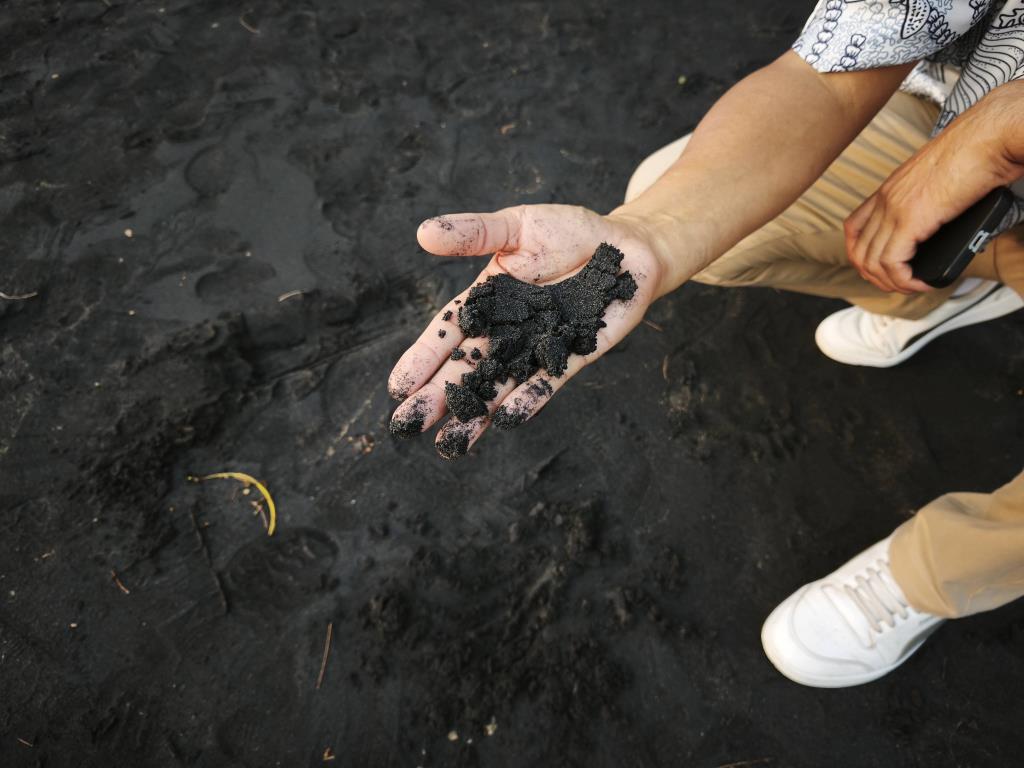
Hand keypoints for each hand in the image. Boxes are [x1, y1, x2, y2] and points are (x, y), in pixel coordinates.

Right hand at [388, 204, 664, 458]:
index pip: (448, 332)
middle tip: (408, 426)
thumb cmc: (570, 231)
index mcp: (487, 301)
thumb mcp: (517, 225)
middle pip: (468, 367)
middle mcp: (508, 331)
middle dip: (439, 397)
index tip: (398, 386)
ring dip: (476, 414)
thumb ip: (475, 233)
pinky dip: (529, 401)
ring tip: (449, 444)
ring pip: (501, 385)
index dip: (423, 358)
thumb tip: (423, 232)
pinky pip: (547, 382)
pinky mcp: (573, 355)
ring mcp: (539, 347)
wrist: (628, 247)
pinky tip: (507, 421)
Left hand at [845, 84, 1023, 293]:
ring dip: (892, 283)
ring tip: (913, 286)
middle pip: (859, 250)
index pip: (853, 228)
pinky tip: (921, 282)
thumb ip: (929, 204)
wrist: (990, 135)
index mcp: (890, 187)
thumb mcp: (940, 181)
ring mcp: (894, 208)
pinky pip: (892, 263)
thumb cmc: (978, 152)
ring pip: (872, 261)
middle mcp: (886, 197)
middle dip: (876, 277)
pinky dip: (904, 281)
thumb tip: (939, 228)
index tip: (881, 269)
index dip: (861, 255)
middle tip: (899, 285)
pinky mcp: (910, 219)